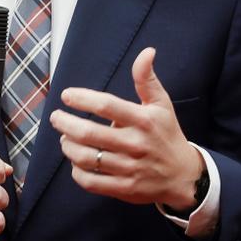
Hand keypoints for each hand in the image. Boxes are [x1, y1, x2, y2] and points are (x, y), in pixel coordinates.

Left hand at [49, 48, 202, 211]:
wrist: (184, 176)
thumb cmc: (167, 135)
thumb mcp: (162, 105)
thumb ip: (147, 79)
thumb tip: (147, 51)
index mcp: (143, 121)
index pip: (107, 106)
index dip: (83, 98)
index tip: (66, 95)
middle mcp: (136, 145)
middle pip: (90, 134)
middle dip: (65, 124)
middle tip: (56, 117)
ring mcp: (130, 168)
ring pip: (86, 158)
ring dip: (68, 147)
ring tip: (64, 138)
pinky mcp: (125, 188)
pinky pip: (91, 181)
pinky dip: (76, 171)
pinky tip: (75, 161)